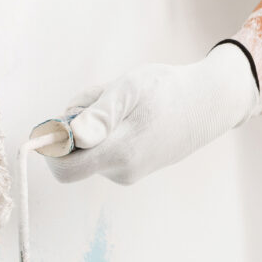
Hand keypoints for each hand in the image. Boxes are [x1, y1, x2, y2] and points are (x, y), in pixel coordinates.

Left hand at [45, 44, 258, 184]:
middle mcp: (122, 171)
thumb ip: (99, 113)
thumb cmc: (167, 89)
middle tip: (98, 99)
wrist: (210, 102)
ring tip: (123, 100)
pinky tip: (132, 111)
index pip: (64, 169)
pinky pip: (106, 148)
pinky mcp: (136, 167)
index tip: (58, 121)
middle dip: (75, 127)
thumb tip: (71, 135)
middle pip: (74, 155)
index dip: (51, 147)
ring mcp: (130, 172)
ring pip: (90, 148)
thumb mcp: (129, 89)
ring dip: (94, 123)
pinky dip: (108, 129)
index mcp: (119, 153)